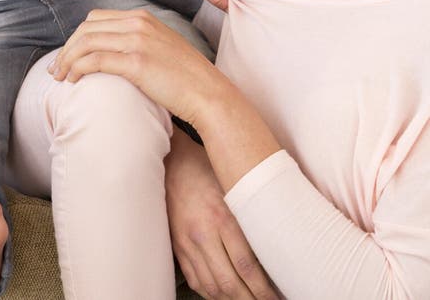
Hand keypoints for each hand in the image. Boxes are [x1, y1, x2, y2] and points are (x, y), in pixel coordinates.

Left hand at [49, 8, 224, 126]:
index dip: (76, 37)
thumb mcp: (160, 47)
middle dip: (66, 48)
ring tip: (60, 77)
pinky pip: (95, 60)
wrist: (207, 92)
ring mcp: (137, 40)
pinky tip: (74, 80)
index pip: (95, 18)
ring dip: (67, 60)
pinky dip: (78, 69)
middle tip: (56, 69)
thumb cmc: (183, 77)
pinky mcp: (136, 62)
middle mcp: (138, 23)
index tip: (68, 56)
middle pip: (86, 28)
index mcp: (142, 17)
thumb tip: (109, 51)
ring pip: (86, 42)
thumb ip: (137, 41)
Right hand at [166, 128, 279, 299]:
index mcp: (222, 218)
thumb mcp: (234, 186)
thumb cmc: (207, 170)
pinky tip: (224, 293)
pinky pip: (196, 280)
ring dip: (232, 299)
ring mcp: (188, 244)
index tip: (275, 296)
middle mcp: (203, 234)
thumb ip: (250, 215)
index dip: (263, 289)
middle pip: (229, 283)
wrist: (173, 163)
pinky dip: (211, 293)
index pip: (246, 267)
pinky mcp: (178, 247)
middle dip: (250, 299)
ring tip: (248, 299)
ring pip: (212, 287)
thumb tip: (274, 242)